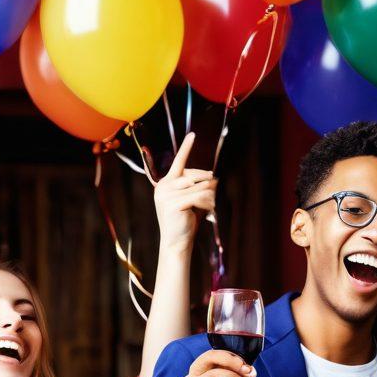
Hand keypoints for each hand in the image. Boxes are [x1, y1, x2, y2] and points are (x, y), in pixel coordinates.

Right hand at [154, 133, 216, 254]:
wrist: (176, 242)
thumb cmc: (185, 221)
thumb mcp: (193, 200)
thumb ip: (200, 188)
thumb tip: (213, 177)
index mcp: (166, 182)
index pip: (179, 162)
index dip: (186, 148)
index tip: (193, 134)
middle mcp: (163, 186)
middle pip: (193, 175)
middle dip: (207, 184)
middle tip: (212, 198)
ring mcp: (166, 194)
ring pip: (198, 186)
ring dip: (209, 197)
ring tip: (210, 207)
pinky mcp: (173, 203)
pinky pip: (198, 196)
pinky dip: (207, 203)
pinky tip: (208, 211)